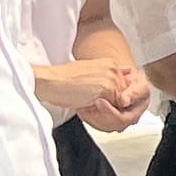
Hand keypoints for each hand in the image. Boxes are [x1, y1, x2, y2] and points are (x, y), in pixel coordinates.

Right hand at [34, 57, 150, 130]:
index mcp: (110, 64)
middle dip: (113, 104)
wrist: (51, 81)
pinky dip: (102, 112)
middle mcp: (113, 69)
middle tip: (94, 104)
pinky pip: (113, 107)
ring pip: (119, 102)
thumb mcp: (89, 74)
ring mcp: (112, 78)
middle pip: (124, 95)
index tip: (101, 101)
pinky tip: (87, 106)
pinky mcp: (107, 89)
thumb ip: (105, 78)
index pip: (124, 87)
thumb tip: (118, 87)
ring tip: (88, 104)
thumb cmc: (64, 79)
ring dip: (107, 109)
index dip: (113, 98)